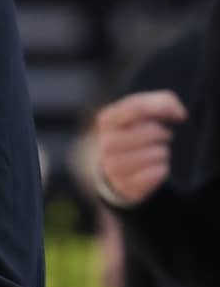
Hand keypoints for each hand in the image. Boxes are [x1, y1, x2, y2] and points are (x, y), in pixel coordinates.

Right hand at [93, 89, 187, 205]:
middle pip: (150, 131)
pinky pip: (157, 173)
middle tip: (162, 137)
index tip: (179, 115)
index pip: (138, 106)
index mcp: (107, 120)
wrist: (115, 168)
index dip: (164, 107)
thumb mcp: (140, 113)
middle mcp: (107, 143)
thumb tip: (179, 113)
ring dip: (163, 152)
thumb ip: (161, 102)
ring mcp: (114, 166)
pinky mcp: (126, 185)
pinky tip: (155, 167)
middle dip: (164, 133)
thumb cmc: (133, 134)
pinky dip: (162, 169)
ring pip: (156, 154)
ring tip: (158, 152)